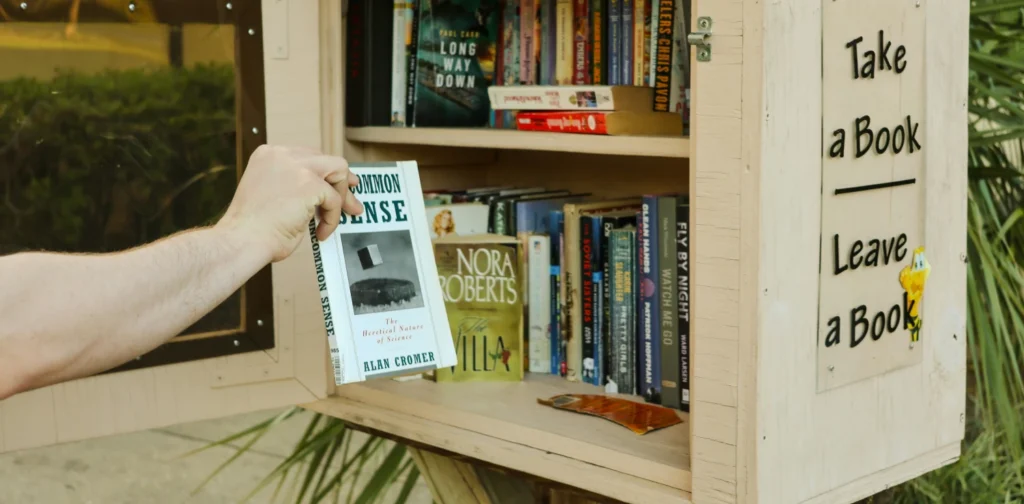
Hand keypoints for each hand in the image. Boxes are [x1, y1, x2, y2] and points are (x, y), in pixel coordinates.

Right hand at [217, 144, 362, 262]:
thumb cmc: (252, 229)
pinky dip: (332, 218)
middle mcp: (282, 154)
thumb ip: (294, 186)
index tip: (334, 185)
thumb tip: (324, 194)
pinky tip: (320, 232)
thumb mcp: (271, 194)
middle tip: (350, 202)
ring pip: (338, 169)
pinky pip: (334, 199)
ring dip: (341, 195)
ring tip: (337, 217)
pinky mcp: (310, 184)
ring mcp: (297, 166)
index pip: (307, 156)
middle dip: (340, 181)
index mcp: (268, 155)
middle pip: (325, 159)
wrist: (242, 240)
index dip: (323, 173)